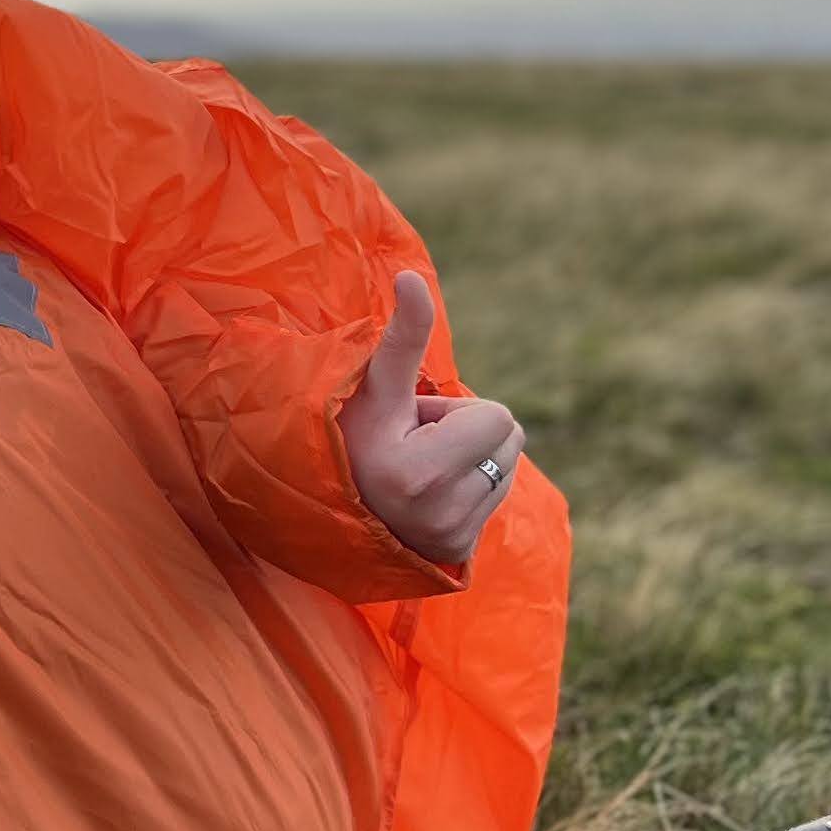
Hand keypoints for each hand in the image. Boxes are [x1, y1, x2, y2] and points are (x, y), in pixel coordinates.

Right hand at [339, 269, 525, 566]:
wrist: (320, 504)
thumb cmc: (348, 432)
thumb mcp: (374, 386)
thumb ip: (402, 336)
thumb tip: (413, 277)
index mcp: (416, 474)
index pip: (497, 417)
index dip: (454, 410)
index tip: (410, 427)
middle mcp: (439, 516)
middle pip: (511, 438)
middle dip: (468, 431)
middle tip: (414, 444)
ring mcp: (451, 539)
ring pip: (507, 466)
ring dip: (470, 458)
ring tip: (418, 467)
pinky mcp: (461, 553)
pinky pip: (498, 497)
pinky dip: (471, 486)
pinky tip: (428, 491)